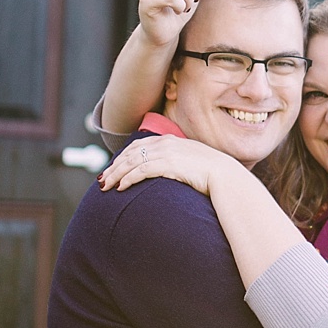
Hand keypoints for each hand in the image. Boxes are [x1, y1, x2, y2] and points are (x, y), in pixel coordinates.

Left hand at [99, 133, 227, 196]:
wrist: (225, 177)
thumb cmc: (211, 175)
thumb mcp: (191, 163)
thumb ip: (177, 163)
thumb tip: (168, 174)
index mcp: (171, 140)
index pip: (139, 145)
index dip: (122, 156)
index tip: (113, 167)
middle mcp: (166, 143)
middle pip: (131, 153)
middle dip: (114, 166)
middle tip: (102, 179)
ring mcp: (167, 153)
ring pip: (132, 162)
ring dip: (116, 174)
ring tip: (106, 185)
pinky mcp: (168, 164)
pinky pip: (141, 171)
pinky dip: (128, 178)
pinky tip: (121, 187)